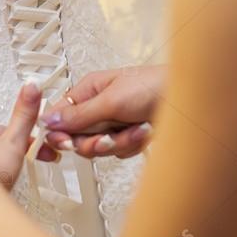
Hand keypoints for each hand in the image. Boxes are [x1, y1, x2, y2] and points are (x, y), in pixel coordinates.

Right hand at [40, 66, 164, 159]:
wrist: (188, 100)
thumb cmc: (153, 86)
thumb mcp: (111, 101)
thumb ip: (79, 115)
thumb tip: (48, 120)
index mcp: (88, 90)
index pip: (59, 116)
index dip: (58, 134)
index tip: (64, 145)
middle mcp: (98, 106)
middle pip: (78, 138)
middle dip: (95, 142)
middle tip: (107, 138)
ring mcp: (114, 121)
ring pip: (100, 147)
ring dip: (119, 142)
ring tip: (135, 129)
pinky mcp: (128, 134)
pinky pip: (119, 150)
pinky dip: (132, 144)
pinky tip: (144, 131)